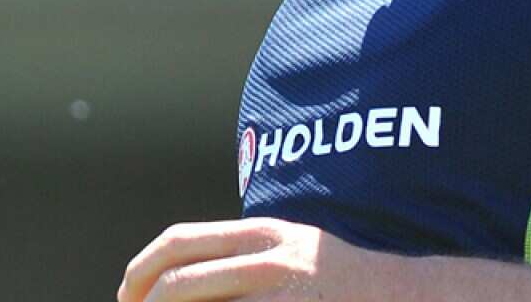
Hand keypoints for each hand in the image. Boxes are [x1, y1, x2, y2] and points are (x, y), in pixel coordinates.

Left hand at [117, 218, 371, 301]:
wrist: (402, 292)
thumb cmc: (338, 277)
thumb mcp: (290, 249)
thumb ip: (244, 256)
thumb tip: (182, 274)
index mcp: (262, 234)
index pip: (180, 241)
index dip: (141, 270)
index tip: (128, 297)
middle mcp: (269, 259)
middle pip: (179, 281)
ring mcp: (282, 293)